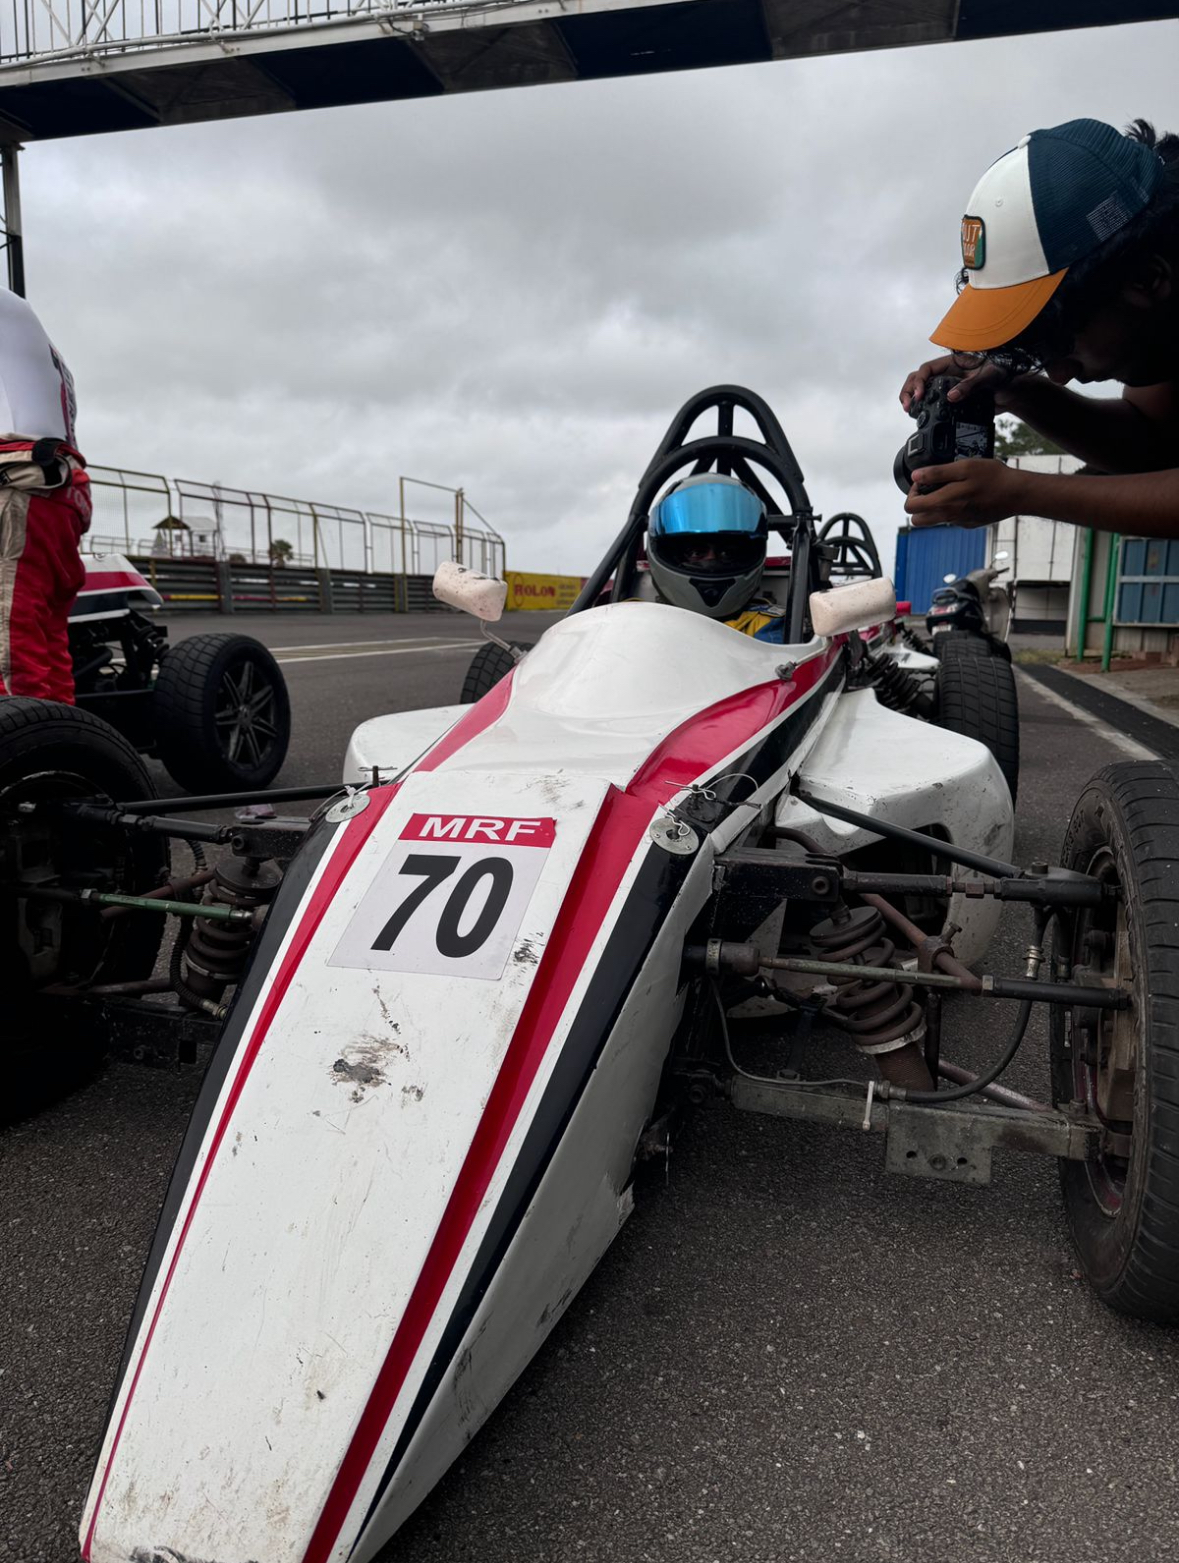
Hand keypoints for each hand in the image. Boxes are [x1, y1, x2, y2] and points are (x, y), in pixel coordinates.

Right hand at [899, 354, 1024, 413]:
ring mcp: (947, 387)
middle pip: (918, 378)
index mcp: (953, 363)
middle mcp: (947, 374)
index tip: (919, 395)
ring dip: (911, 398)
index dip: (919, 381)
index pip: (927, 369)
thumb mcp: (989, 377)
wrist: (1012, 392)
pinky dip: (922, 408)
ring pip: (922, 390)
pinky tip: (919, 416)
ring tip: (908, 410)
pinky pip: (931, 402)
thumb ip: (971, 385)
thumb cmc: (1004, 376)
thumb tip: (951, 397)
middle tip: (907, 406)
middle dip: (908, 390)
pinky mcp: (950, 400)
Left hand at [905, 459, 1026, 528]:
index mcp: (944, 503)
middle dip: (918, 504)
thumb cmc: (993, 478)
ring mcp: (959, 522)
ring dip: (935, 506)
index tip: (923, 482)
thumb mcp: (964, 467)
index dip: (911, 493)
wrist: (1017, 494)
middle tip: (930, 489)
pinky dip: (952, 509)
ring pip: (934, 520)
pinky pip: (952, 519)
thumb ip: (937, 473)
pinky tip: (966, 495)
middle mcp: (949, 517)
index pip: (910, 507)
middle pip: (917, 520)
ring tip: (949, 489)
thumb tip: (916, 476)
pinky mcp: (969, 524)